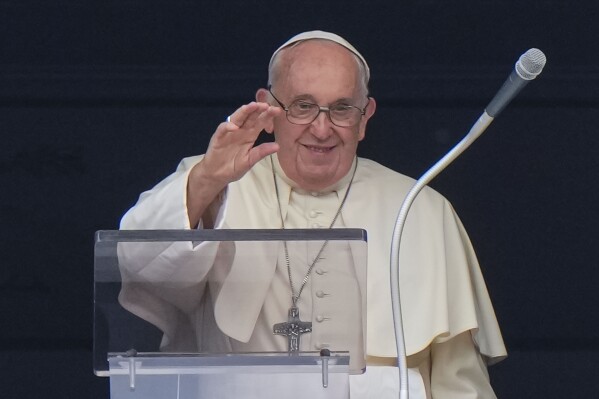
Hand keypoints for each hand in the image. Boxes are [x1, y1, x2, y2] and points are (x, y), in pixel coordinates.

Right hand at [186, 102, 280, 226]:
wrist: (217, 175)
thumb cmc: (233, 167)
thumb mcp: (250, 161)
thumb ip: (261, 152)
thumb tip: (278, 146)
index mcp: (250, 135)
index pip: (260, 122)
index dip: (268, 116)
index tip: (277, 111)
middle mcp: (240, 131)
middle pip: (250, 117)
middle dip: (258, 110)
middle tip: (266, 105)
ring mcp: (229, 133)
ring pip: (236, 118)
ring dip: (244, 111)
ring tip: (252, 106)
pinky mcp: (218, 138)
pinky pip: (222, 129)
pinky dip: (227, 126)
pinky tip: (234, 127)